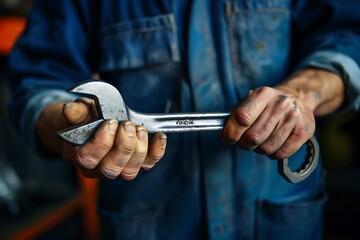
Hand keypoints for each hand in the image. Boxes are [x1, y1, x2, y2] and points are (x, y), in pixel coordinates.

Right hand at [41, 98, 166, 179]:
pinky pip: (148, 165)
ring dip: (139, 149)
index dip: (102, 142)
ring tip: (139, 128)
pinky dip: (157, 152)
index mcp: (79, 155)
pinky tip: (159, 136)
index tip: (111, 122)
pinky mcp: (135, 165)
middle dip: (123, 145)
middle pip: (111, 168)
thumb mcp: (79, 111)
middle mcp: (98, 168)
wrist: (95, 123)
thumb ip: (76, 111)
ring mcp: (118, 169)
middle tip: (127, 125)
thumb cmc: (86, 118)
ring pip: (130, 171)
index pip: (88, 158)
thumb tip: (71, 108)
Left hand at [222, 86, 314, 159]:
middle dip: (244, 144)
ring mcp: (293, 118)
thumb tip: (226, 135)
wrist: (297, 99)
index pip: (242, 118)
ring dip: (258, 150)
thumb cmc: (267, 105)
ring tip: (261, 141)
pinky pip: (281, 154)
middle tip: (244, 141)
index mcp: (262, 95)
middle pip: (253, 137)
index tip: (228, 138)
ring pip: (266, 148)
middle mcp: (279, 104)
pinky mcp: (303, 131)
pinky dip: (272, 154)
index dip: (231, 132)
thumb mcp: (250, 102)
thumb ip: (236, 116)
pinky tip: (273, 144)